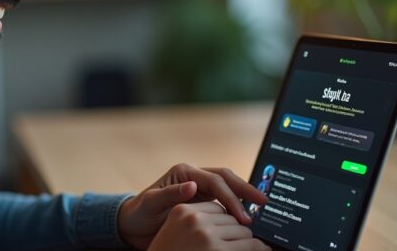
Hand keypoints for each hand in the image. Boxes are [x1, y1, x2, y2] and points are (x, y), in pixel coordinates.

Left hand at [117, 163, 267, 248]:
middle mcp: (194, 176)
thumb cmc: (139, 214)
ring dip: (244, 197)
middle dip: (246, 189)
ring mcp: (199, 187)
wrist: (133, 224)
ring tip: (261, 209)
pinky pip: (224, 199)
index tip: (242, 216)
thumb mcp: (150, 204)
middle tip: (264, 202)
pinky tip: (246, 216)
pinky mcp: (203, 199)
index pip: (215, 181)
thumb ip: (171, 194)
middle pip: (226, 178)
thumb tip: (193, 186)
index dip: (231, 198)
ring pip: (228, 186)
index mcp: (184, 172)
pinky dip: (236, 206)